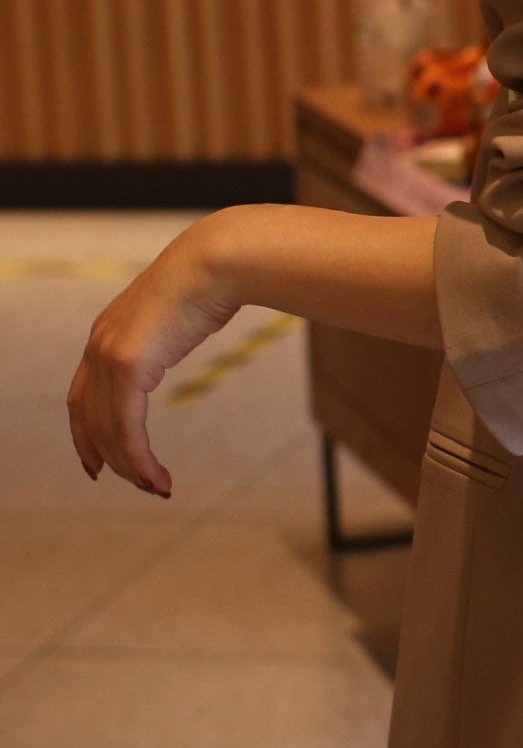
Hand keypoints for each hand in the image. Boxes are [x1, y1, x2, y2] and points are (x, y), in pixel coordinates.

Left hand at [67, 218, 240, 497]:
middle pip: (90, 420)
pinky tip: (155, 472)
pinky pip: (125, 425)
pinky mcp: (128, 364)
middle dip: (110, 458)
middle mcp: (99, 346)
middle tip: (140, 484)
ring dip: (129, 465)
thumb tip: (197, 319)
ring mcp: (108, 354)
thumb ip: (176, 323)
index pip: (81, 398)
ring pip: (107, 430)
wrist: (217, 261)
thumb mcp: (184, 309)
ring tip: (157, 486)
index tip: (99, 464)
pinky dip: (137, 456)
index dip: (87, 435)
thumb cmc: (213, 279)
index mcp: (108, 335)